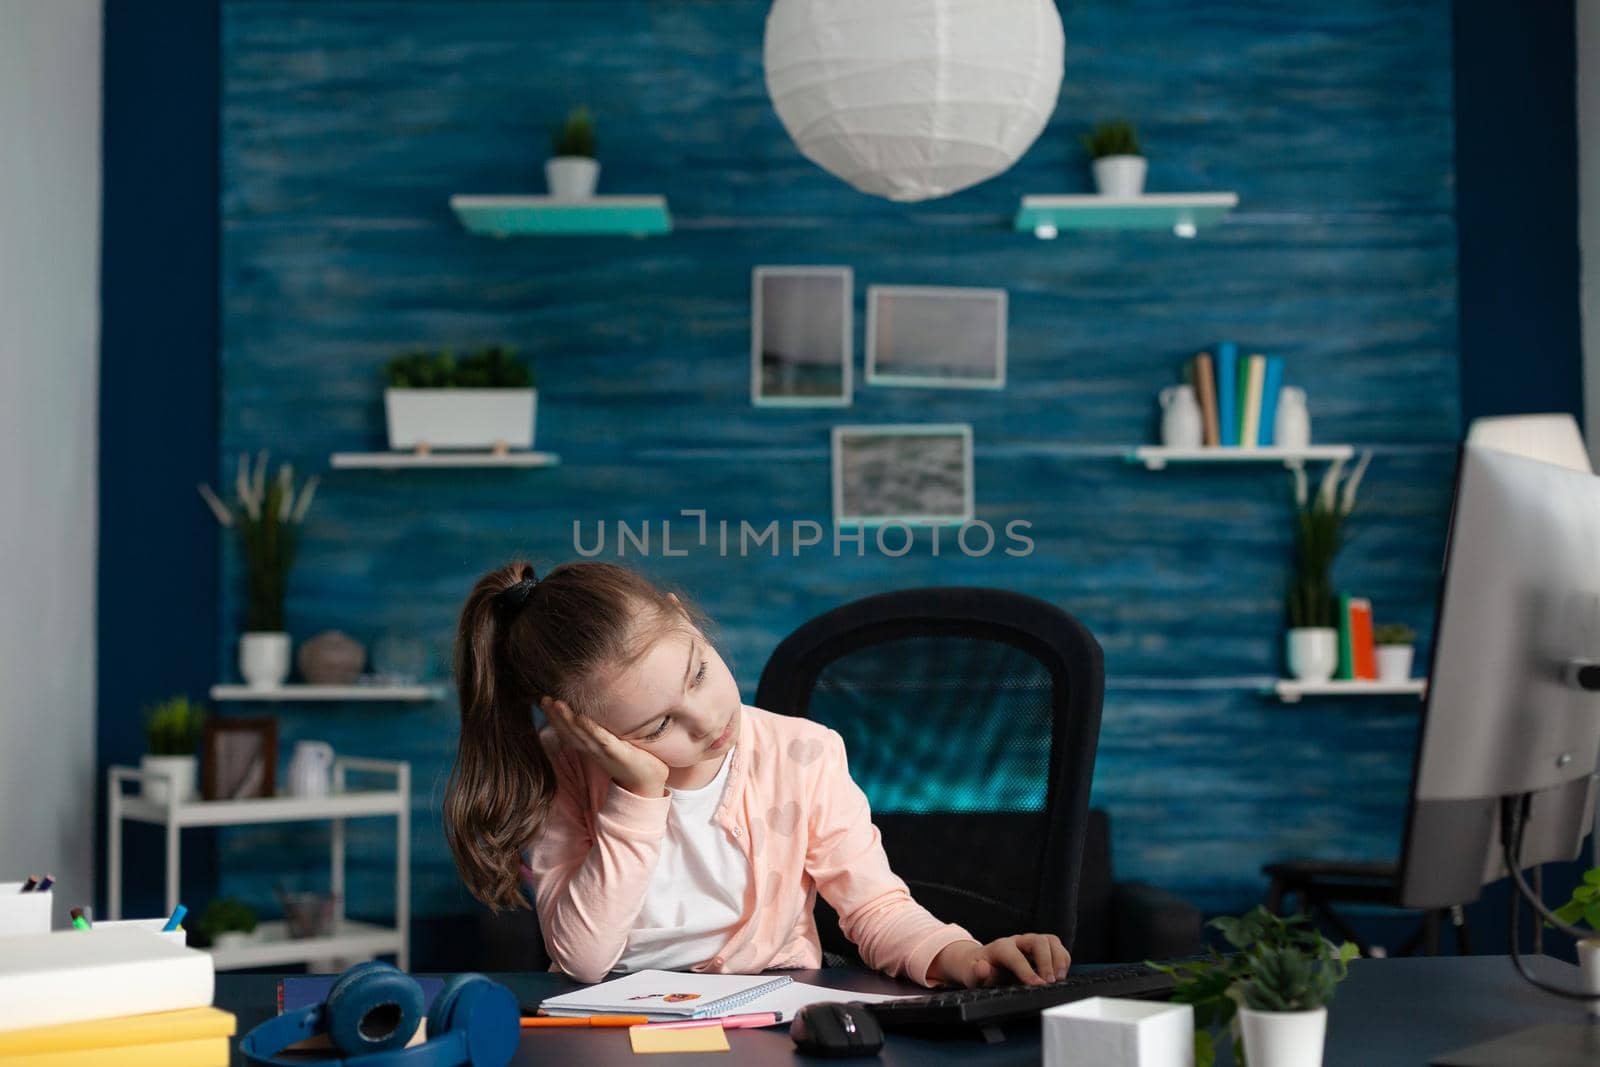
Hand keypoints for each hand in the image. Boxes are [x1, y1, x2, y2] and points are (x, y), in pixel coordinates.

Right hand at [542, 696, 669, 798]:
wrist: (649, 784)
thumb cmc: (634, 761)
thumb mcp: (614, 744)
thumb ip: (604, 732)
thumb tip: (598, 713)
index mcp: (591, 747)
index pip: (569, 731)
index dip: (555, 718)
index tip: (545, 701)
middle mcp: (593, 750)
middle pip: (569, 732)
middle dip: (555, 716)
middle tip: (543, 699)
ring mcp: (604, 752)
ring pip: (581, 734)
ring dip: (567, 720)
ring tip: (556, 703)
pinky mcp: (618, 753)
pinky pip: (602, 740)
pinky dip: (590, 729)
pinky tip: (580, 718)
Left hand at [928, 933, 1070, 987]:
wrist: (980, 962)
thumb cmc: (977, 970)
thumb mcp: (970, 975)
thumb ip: (976, 973)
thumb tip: (983, 968)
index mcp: (999, 947)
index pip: (1015, 955)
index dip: (1027, 970)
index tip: (1038, 985)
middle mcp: (1017, 941)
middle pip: (1038, 941)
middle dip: (1046, 961)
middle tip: (1050, 982)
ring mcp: (1030, 943)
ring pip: (1050, 941)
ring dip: (1059, 959)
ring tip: (1059, 979)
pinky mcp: (1041, 949)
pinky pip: (1057, 947)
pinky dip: (1063, 959)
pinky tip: (1061, 975)